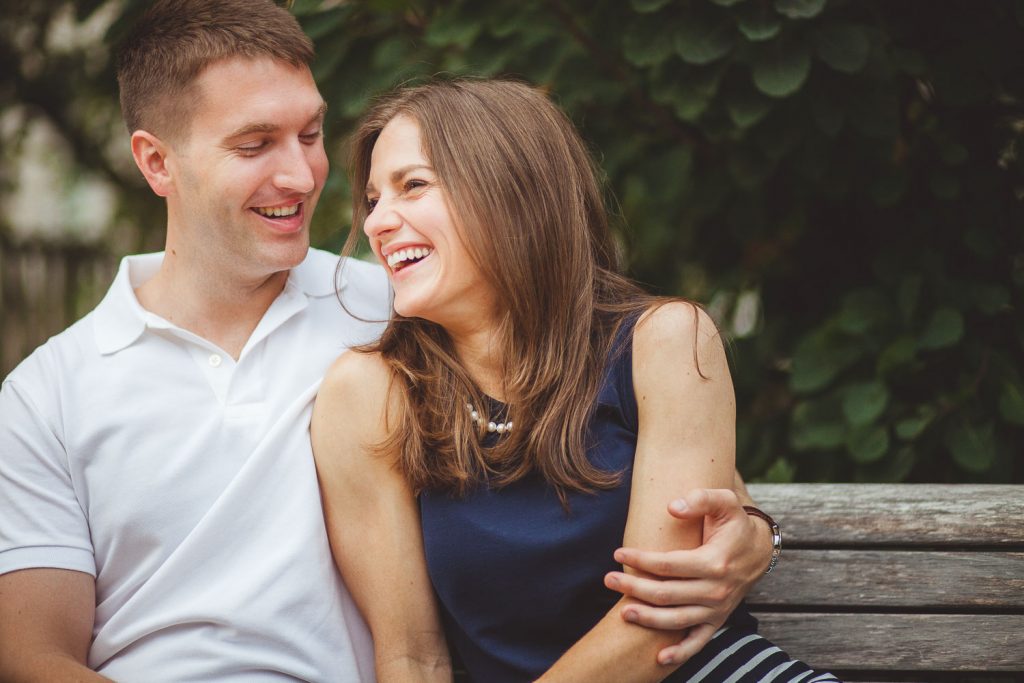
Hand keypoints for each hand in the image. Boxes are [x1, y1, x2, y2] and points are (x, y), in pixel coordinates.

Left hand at [603, 488, 771, 664]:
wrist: (758, 550)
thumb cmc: (734, 523)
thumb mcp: (724, 502)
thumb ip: (700, 499)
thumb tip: (672, 507)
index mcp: (714, 562)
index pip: (669, 565)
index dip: (641, 560)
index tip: (618, 553)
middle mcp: (715, 590)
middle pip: (666, 594)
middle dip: (634, 588)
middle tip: (608, 580)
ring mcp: (716, 608)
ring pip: (676, 620)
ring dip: (647, 618)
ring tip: (622, 611)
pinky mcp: (717, 621)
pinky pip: (698, 642)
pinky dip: (680, 653)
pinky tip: (659, 659)